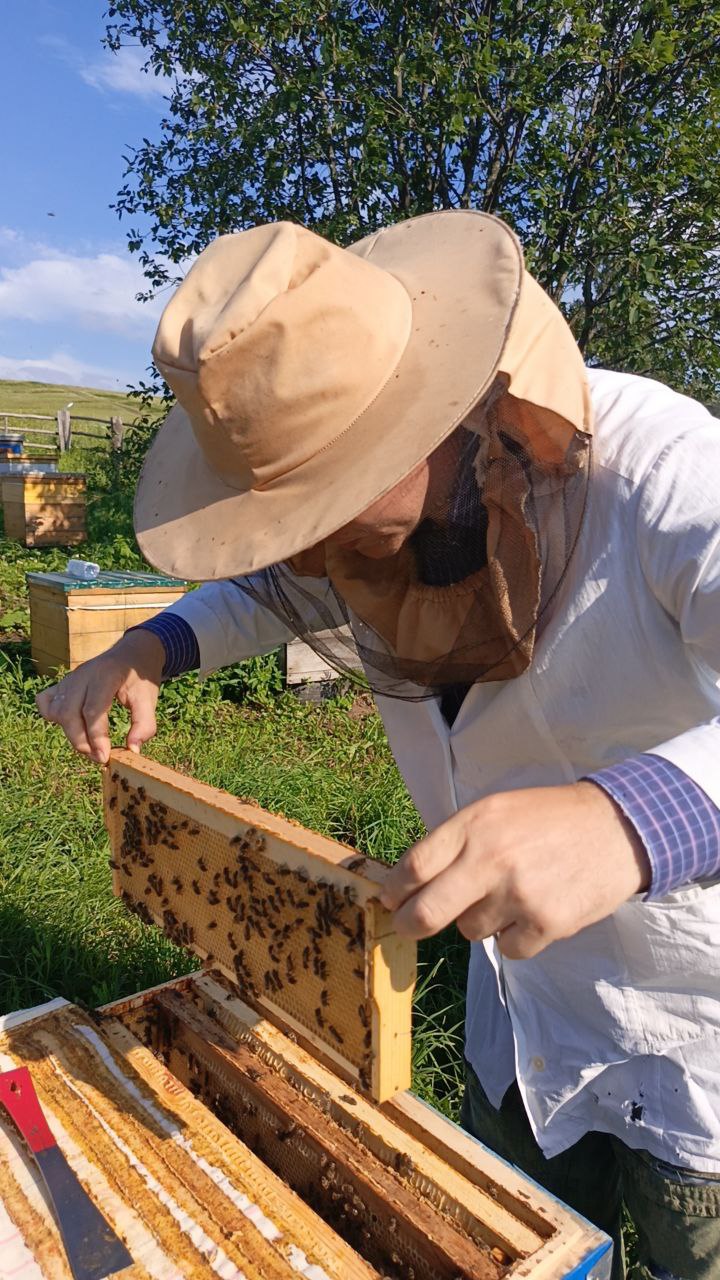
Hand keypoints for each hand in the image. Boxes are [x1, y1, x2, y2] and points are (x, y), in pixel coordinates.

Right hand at [35, 629, 164, 763]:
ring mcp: (70, 679)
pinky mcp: (63, 683)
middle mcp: (83, 675)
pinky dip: (52, 717)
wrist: (133, 652)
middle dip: (81, 741)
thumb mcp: (149, 698)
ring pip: (56, 710)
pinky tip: (71, 726)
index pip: (92, 710)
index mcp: (106, 675)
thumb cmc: (141, 677)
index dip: (96, 737)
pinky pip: (46, 701)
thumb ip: (145, 725)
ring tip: (89, 745)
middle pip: (69, 713)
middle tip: (99, 756)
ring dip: (70, 733)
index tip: (105, 757)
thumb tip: (133, 750)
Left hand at [379, 782, 650, 958]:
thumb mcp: (496, 811)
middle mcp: (490, 858)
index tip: (389, 901)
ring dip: (479, 922)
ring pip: (470, 932)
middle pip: (426, 912)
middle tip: (408, 927)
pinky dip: (515, 937)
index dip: (393, 890)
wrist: (617, 829)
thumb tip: (411, 882)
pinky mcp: (546, 923)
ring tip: (508, 897)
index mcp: (474, 824)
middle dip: (409, 925)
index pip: (414, 866)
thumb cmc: (549, 819)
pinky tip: (533, 913)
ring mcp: (518, 894)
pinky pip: (507, 949)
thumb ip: (457, 841)